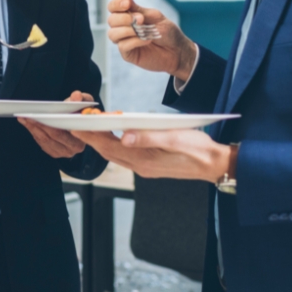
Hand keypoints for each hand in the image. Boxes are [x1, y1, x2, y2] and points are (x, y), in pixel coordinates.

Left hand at [17, 91, 92, 158]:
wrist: (81, 122)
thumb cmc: (82, 112)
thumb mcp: (85, 102)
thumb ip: (82, 98)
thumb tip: (76, 95)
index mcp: (82, 137)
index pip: (62, 133)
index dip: (48, 125)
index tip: (39, 116)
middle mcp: (73, 148)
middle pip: (51, 137)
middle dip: (37, 125)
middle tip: (26, 116)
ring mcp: (63, 152)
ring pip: (44, 140)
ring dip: (32, 128)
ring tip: (23, 117)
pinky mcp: (55, 152)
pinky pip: (42, 142)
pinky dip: (33, 132)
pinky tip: (26, 122)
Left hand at [70, 127, 234, 182]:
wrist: (216, 165)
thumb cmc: (200, 150)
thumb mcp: (176, 138)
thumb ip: (149, 138)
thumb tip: (125, 136)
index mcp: (145, 160)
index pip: (110, 147)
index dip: (92, 136)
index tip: (76, 126)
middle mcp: (141, 167)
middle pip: (108, 152)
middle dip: (91, 138)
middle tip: (75, 124)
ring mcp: (144, 167)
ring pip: (115, 154)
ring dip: (101, 142)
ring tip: (87, 128)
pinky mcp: (149, 165)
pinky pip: (125, 155)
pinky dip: (114, 145)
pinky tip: (112, 136)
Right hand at [108, 0, 195, 81]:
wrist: (178, 50)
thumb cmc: (167, 32)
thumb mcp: (154, 16)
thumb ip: (137, 8)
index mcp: (128, 16)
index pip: (113, 7)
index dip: (116, 4)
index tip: (127, 3)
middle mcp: (123, 28)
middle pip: (111, 20)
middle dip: (124, 18)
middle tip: (141, 19)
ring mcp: (124, 41)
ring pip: (113, 34)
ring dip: (127, 30)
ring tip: (143, 31)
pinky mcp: (128, 54)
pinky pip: (122, 46)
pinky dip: (134, 41)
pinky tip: (147, 41)